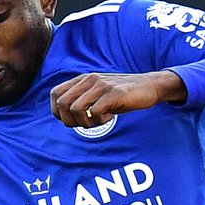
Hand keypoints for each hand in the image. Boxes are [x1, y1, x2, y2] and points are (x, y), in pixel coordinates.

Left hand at [50, 71, 185, 127]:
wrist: (148, 86)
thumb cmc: (123, 94)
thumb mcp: (99, 93)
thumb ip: (83, 99)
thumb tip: (66, 116)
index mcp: (82, 79)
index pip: (55, 94)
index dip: (58, 112)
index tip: (72, 120)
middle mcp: (89, 80)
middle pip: (62, 103)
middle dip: (70, 121)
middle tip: (86, 124)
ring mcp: (101, 86)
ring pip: (76, 109)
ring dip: (85, 122)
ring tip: (99, 121)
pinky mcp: (114, 93)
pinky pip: (95, 111)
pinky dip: (100, 120)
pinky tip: (110, 117)